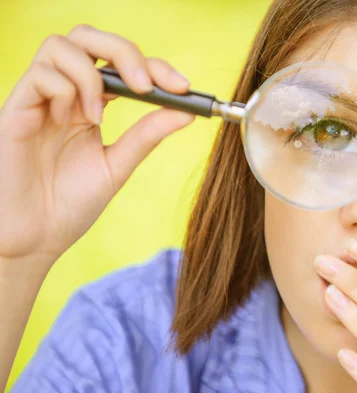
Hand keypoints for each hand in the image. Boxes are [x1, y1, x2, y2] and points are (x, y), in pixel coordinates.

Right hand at [0, 24, 193, 265]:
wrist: (35, 239)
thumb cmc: (70, 204)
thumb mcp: (118, 166)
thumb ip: (147, 136)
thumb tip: (187, 112)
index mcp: (90, 104)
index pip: (121, 64)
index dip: (155, 67)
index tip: (184, 89)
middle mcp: (65, 95)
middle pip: (89, 37)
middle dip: (124, 52)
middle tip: (146, 85)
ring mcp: (39, 100)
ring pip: (62, 46)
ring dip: (92, 75)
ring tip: (98, 117)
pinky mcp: (15, 111)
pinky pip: (39, 75)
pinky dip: (66, 91)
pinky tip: (70, 122)